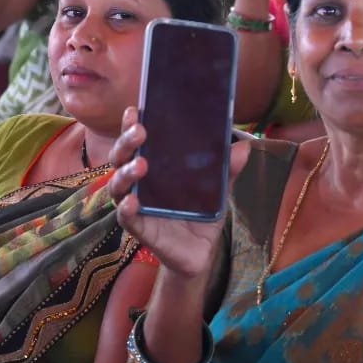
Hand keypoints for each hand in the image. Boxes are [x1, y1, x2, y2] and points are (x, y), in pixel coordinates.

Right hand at [107, 107, 249, 278]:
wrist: (201, 252)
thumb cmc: (200, 213)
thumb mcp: (217, 189)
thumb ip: (227, 169)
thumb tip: (244, 145)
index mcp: (153, 165)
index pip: (136, 141)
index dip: (131, 125)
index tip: (135, 109)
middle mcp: (137, 182)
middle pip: (121, 158)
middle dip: (127, 142)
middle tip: (140, 132)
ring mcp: (135, 205)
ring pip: (118, 185)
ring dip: (125, 173)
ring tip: (140, 165)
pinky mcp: (139, 228)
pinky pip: (126, 217)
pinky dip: (126, 209)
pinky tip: (133, 201)